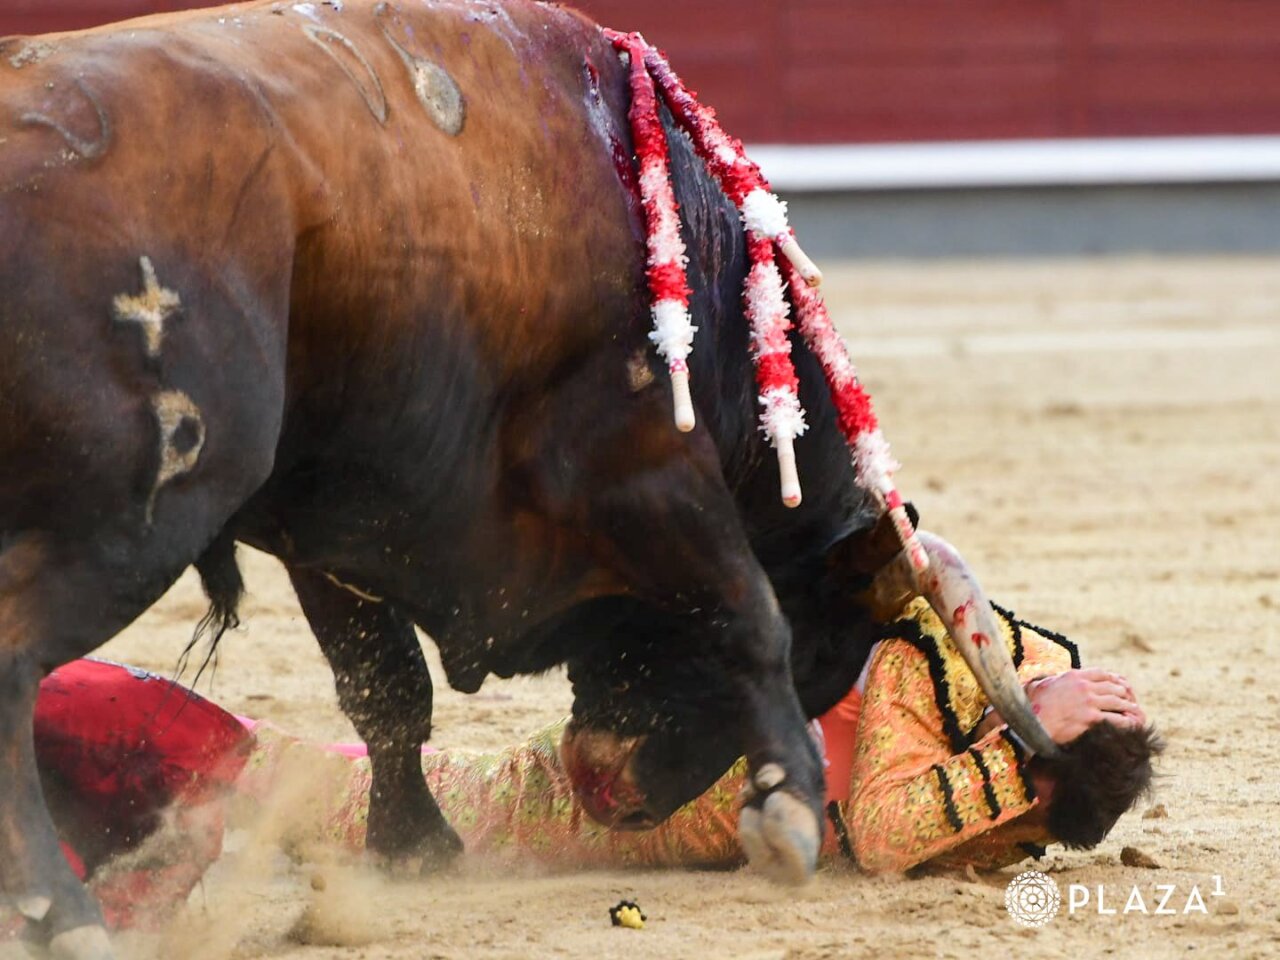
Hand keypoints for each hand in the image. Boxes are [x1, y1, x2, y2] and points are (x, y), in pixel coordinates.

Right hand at [1026, 668, 1145, 744]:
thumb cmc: (1033, 706)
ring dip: (1128, 707)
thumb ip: (1050, 679)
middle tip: (1130, 700)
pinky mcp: (1091, 718)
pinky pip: (1116, 719)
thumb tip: (1047, 678)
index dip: (1113, 678)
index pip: (1101, 673)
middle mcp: (1083, 686)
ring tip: (1135, 712)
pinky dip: (1127, 722)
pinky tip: (1131, 725)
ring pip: (1117, 702)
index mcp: (1074, 676)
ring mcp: (1088, 702)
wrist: (1032, 723)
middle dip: (1124, 693)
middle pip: (1113, 686)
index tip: (1120, 684)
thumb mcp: (1041, 685)